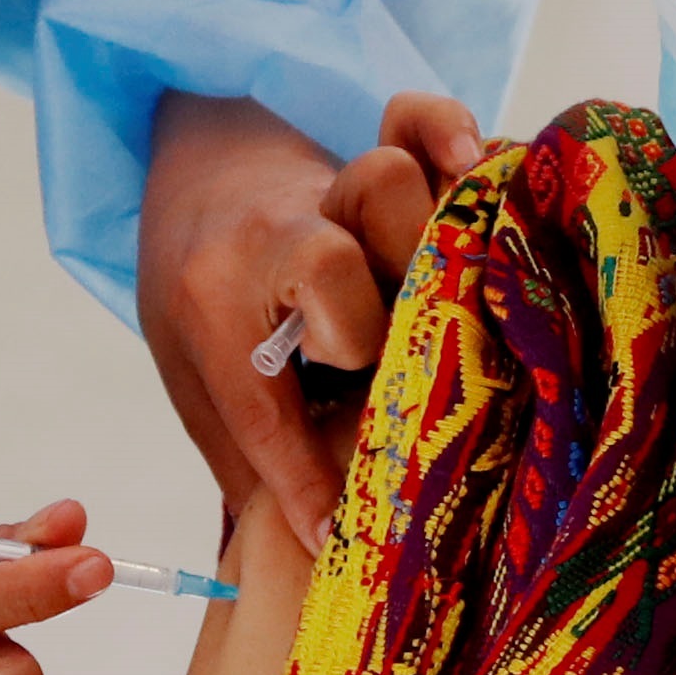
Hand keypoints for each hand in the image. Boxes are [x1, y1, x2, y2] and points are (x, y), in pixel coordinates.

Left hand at [139, 91, 490, 521]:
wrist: (199, 170)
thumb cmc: (209, 296)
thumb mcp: (198, 379)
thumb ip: (252, 456)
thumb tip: (319, 553)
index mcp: (212, 305)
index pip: (262, 406)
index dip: (306, 482)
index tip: (335, 536)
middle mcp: (276, 240)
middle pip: (328, 269)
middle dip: (363, 336)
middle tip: (378, 375)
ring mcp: (331, 188)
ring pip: (379, 185)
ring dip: (418, 239)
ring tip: (449, 286)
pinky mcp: (384, 150)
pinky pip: (417, 121)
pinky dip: (448, 135)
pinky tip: (477, 162)